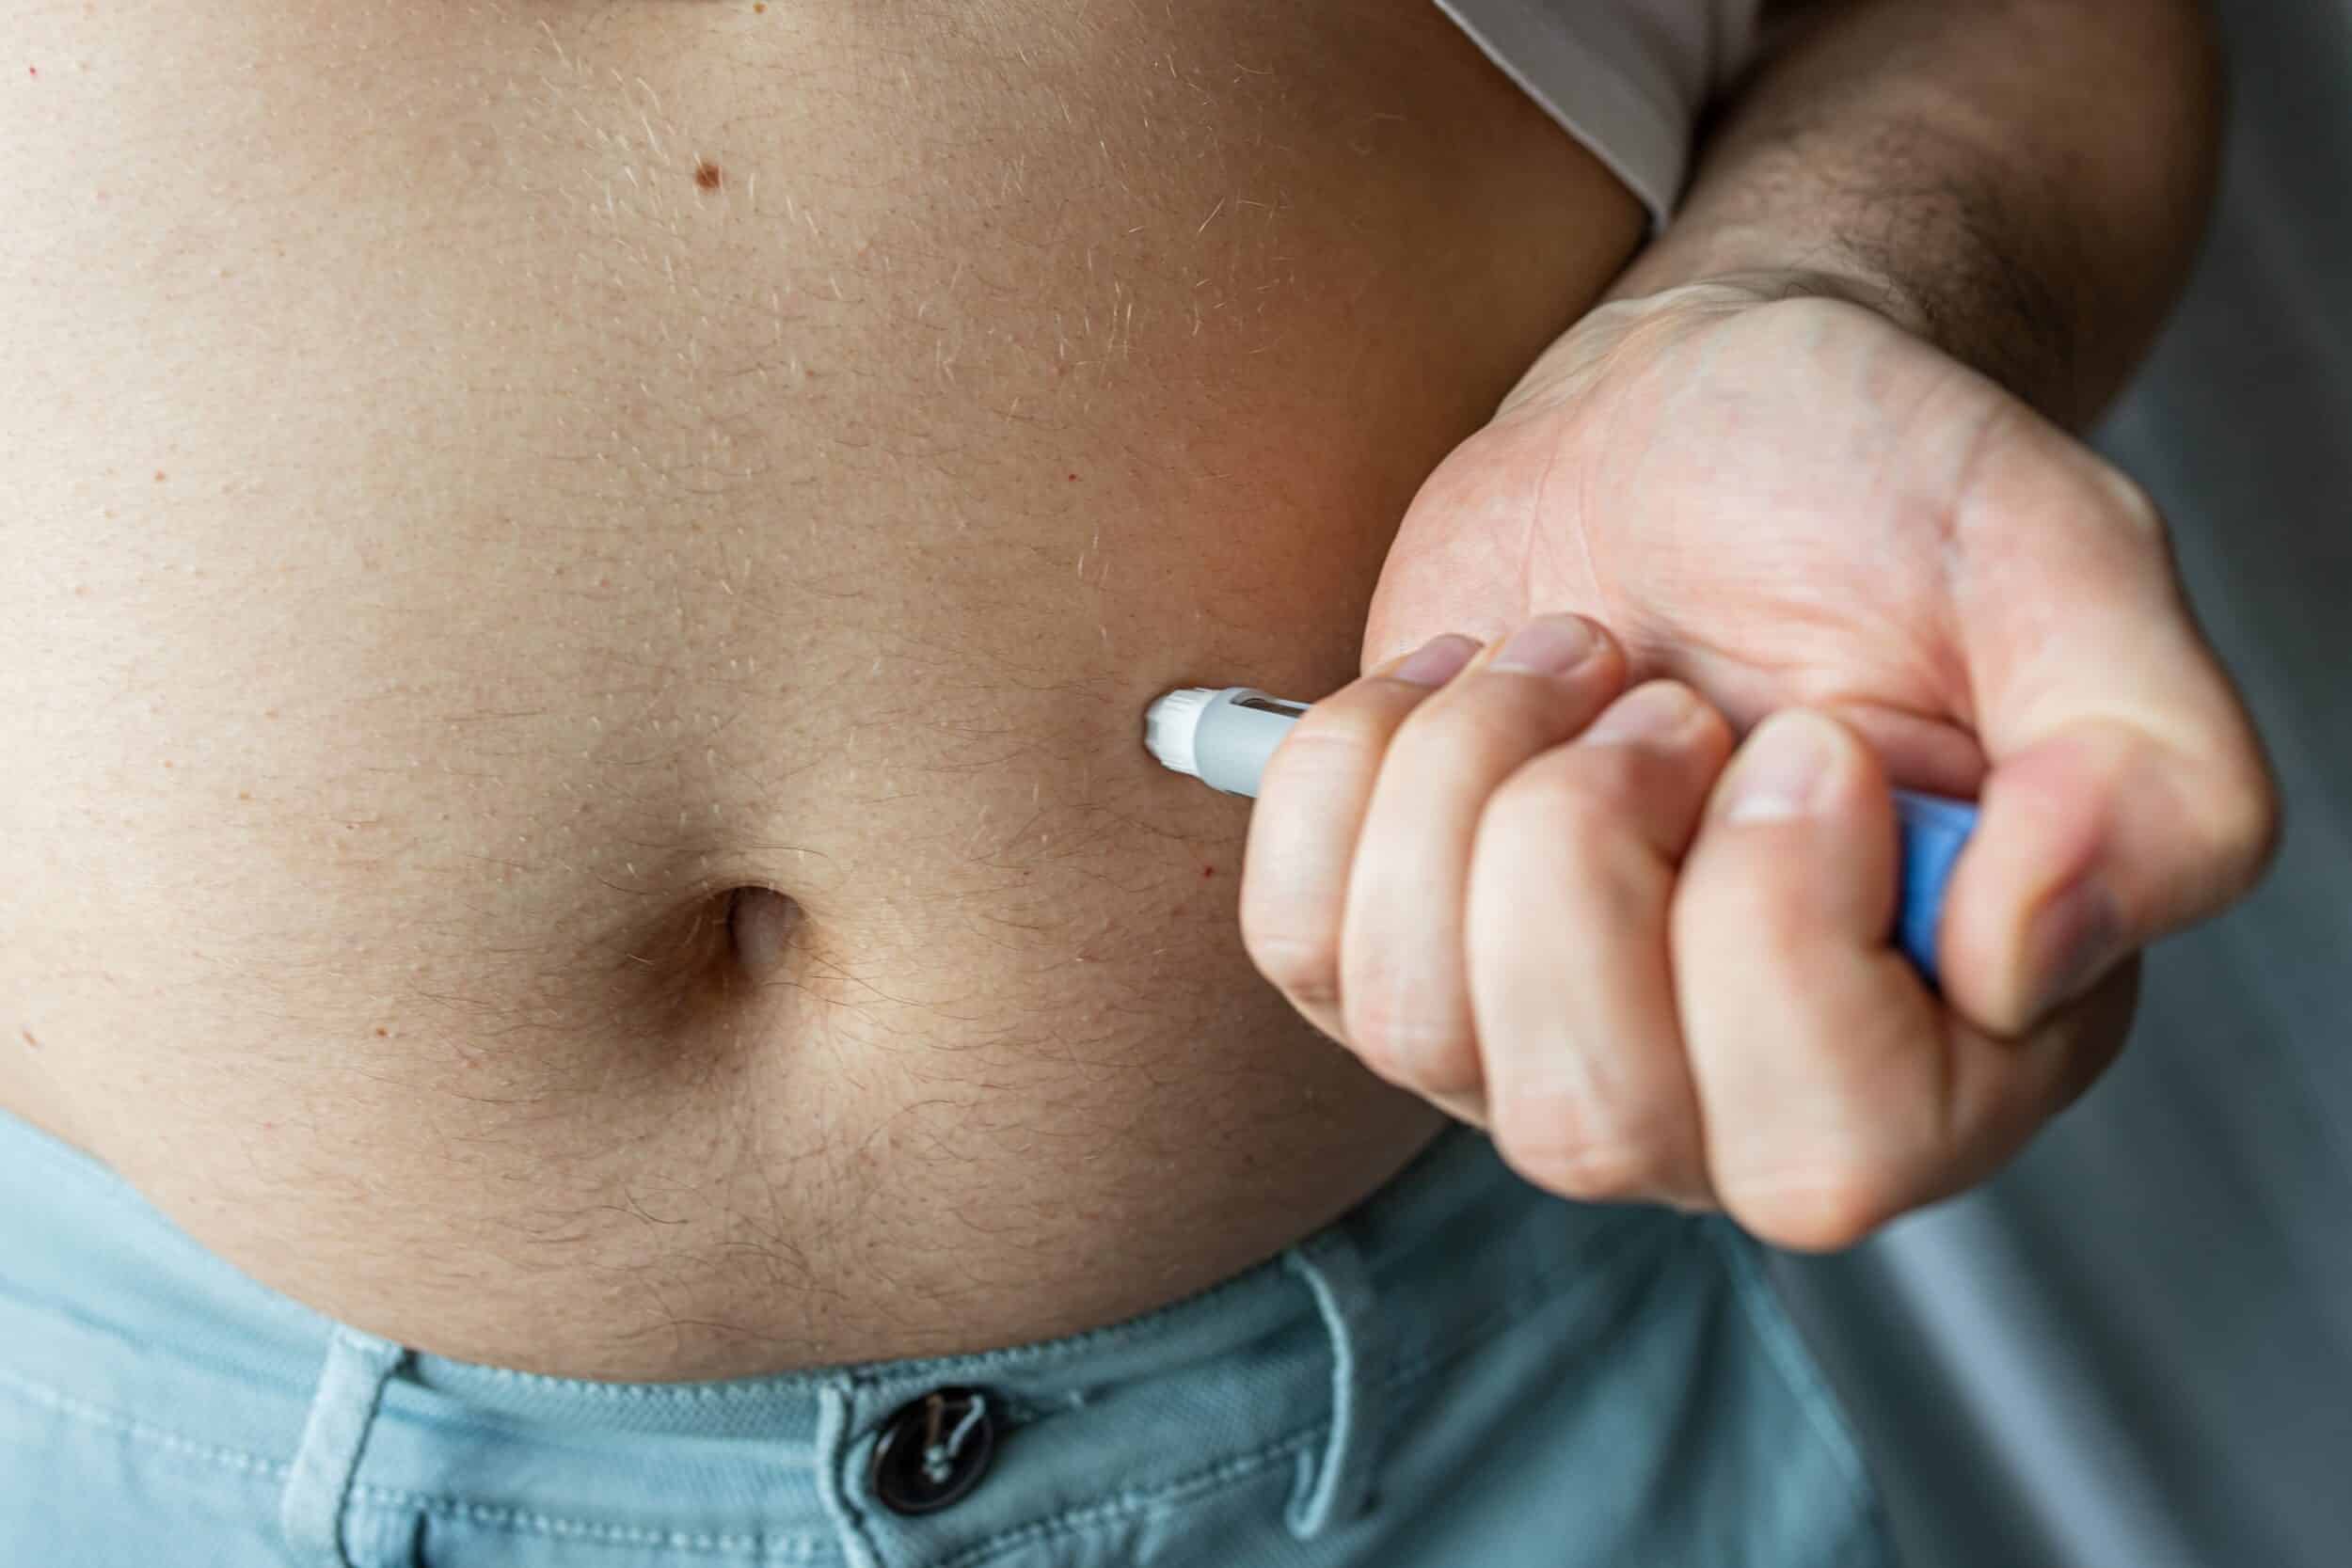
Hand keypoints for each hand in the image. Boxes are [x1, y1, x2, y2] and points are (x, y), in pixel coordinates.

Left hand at [1241, 277, 2276, 1247]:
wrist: (1693, 413)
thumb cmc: (1872, 491)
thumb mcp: (2060, 567)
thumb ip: (2146, 770)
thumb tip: (2022, 956)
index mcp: (1948, 1047)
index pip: (1825, 1149)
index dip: (1773, 916)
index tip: (1806, 728)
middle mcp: (1735, 1091)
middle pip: (1590, 1119)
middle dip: (1587, 845)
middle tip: (1660, 698)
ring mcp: (1546, 1040)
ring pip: (1422, 1029)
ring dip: (1472, 777)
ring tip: (1571, 664)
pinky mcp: (1401, 955)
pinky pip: (1299, 946)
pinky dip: (1351, 770)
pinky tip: (1456, 687)